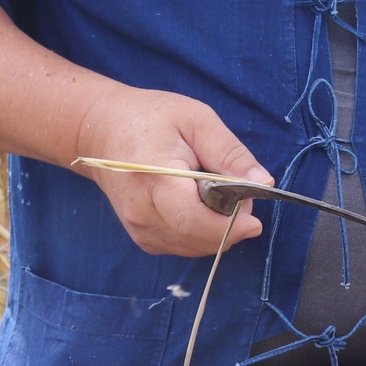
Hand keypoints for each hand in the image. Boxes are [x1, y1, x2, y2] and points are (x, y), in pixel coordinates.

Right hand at [72, 87, 271, 257]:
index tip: (255, 221)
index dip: (228, 226)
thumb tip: (263, 183)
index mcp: (155, 179)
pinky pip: (181, 245)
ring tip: (219, 194)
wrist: (102, 130)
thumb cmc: (151, 118)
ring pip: (192, 246)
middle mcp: (141, 212)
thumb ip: (230, 152)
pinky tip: (203, 207)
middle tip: (241, 195)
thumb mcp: (197, 120)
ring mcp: (138, 228)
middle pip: (196, 238)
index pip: (192, 219)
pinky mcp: (141, 236)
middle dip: (228, 225)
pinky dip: (201, 234)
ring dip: (216, 230)